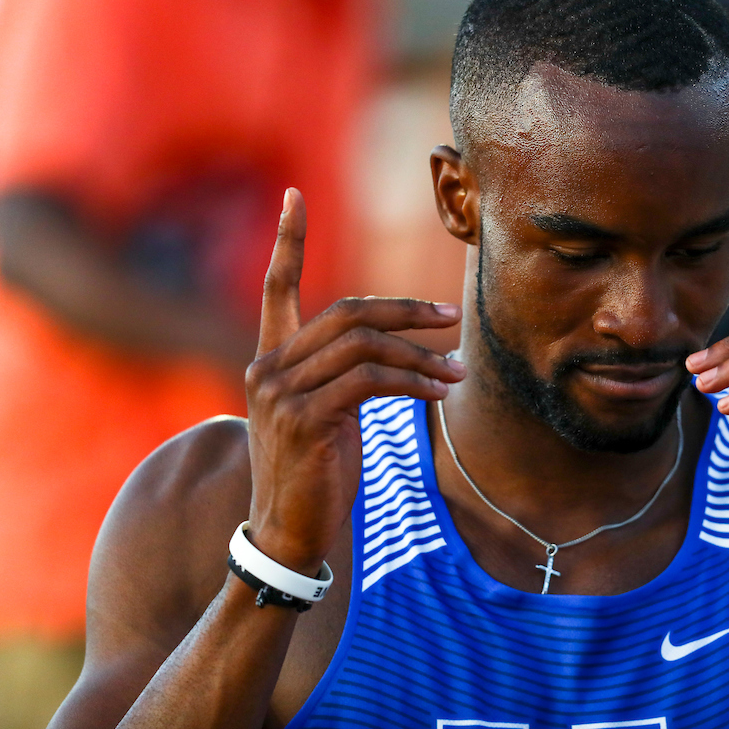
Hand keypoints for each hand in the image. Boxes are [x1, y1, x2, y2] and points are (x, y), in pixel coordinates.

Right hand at [243, 188, 466, 573]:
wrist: (289, 533)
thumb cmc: (316, 472)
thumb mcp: (326, 414)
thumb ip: (343, 374)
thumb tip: (391, 348)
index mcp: (271, 359)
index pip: (275, 287)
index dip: (287, 240)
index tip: (293, 195)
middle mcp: (269, 366)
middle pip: (347, 310)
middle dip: (406, 310)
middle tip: (453, 317)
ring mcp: (282, 391)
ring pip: (365, 344)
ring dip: (422, 353)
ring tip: (459, 370)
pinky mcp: (306, 417)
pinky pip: (372, 380)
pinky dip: (415, 380)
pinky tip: (441, 390)